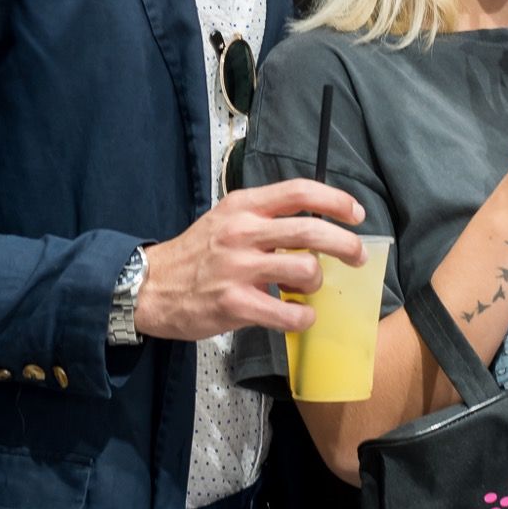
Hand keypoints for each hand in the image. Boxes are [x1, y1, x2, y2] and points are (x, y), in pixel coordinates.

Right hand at [136, 180, 366, 341]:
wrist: (149, 287)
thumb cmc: (195, 255)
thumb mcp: (226, 221)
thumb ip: (264, 220)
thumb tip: (313, 229)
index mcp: (243, 207)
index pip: (299, 191)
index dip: (335, 201)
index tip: (356, 214)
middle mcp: (242, 232)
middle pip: (311, 229)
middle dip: (346, 244)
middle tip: (358, 256)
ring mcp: (238, 268)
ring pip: (305, 269)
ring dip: (317, 283)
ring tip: (307, 290)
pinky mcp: (235, 303)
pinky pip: (288, 313)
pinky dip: (303, 317)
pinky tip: (297, 316)